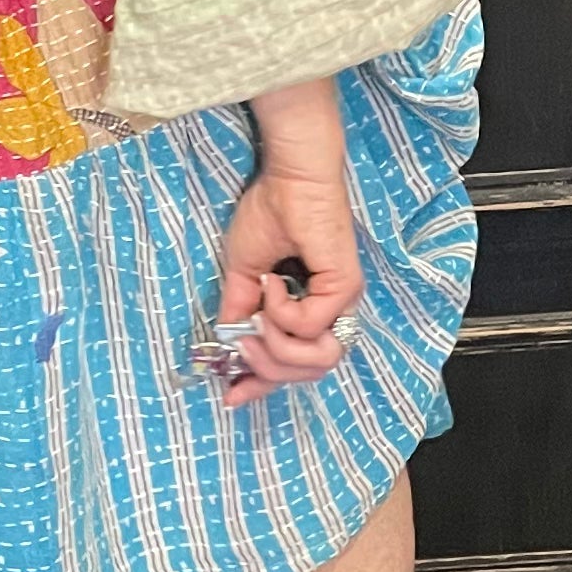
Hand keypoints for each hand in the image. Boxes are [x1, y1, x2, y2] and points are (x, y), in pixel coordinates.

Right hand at [212, 82, 361, 403]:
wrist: (289, 177)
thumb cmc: (271, 212)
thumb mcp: (243, 273)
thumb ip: (240, 310)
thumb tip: (227, 345)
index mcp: (311, 310)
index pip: (297, 365)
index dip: (264, 385)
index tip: (232, 393)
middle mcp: (332, 311)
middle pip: (308, 373)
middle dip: (266, 366)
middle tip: (242, 340)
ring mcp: (342, 302)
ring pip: (315, 361)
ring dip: (276, 345)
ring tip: (258, 315)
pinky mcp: (344, 287)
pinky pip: (308, 326)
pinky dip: (280, 312)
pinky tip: (272, 280)